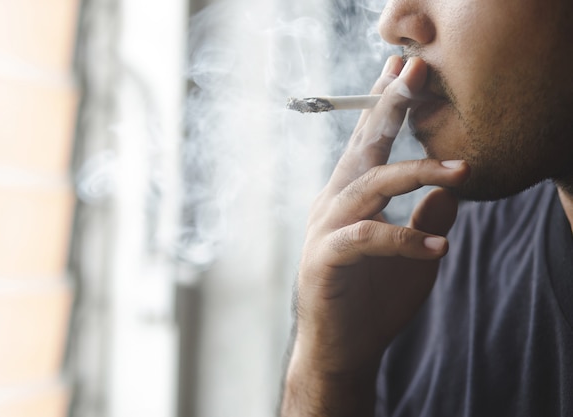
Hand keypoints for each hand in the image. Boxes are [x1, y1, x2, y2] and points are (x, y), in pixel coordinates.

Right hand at [282, 56, 469, 415]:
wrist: (342, 349)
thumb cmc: (373, 300)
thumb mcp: (414, 254)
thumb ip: (427, 220)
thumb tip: (451, 192)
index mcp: (350, 198)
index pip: (369, 145)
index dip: (387, 107)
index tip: (406, 70)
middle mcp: (332, 204)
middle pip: (363, 149)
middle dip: (388, 107)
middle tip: (413, 71)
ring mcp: (324, 230)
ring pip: (368, 186)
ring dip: (414, 172)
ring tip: (461, 170)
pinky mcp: (324, 259)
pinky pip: (365, 238)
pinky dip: (402, 239)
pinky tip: (439, 247)